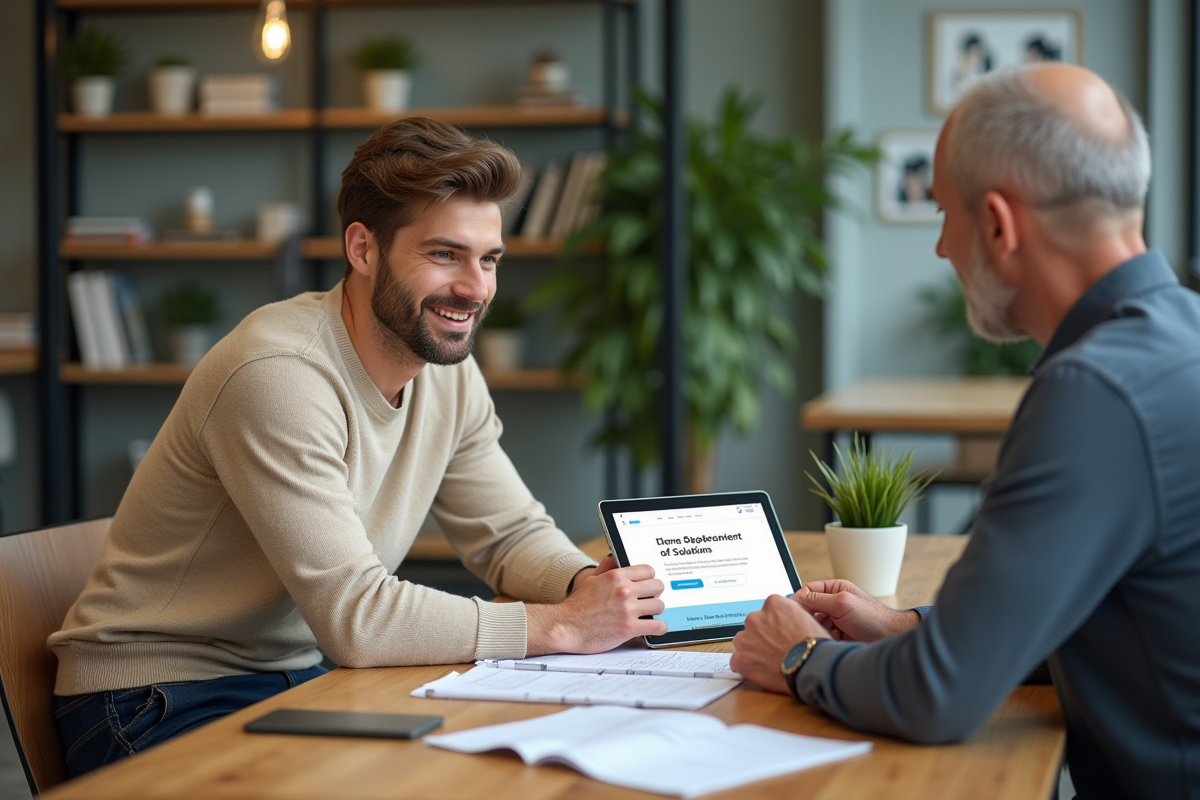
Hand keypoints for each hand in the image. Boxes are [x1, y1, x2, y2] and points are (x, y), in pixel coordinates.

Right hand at [526, 559, 666, 654]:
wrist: (565, 627)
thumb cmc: (577, 605)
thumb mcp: (590, 580)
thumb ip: (606, 567)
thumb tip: (615, 556)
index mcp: (616, 576)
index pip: (648, 570)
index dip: (649, 578)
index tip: (648, 585)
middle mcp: (624, 590)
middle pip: (657, 586)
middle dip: (655, 593)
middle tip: (650, 599)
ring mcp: (628, 610)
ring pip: (659, 605)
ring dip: (656, 610)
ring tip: (650, 614)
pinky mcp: (629, 628)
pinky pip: (657, 626)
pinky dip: (659, 628)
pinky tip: (655, 628)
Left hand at [730, 594, 827, 694]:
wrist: (811, 667)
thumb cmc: (815, 645)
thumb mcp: (808, 618)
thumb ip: (791, 615)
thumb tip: (788, 620)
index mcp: (773, 604)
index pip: (768, 609)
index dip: (775, 623)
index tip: (781, 631)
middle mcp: (755, 617)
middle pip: (754, 624)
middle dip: (762, 635)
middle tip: (776, 647)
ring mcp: (745, 638)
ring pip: (743, 641)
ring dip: (752, 649)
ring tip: (769, 660)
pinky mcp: (740, 659)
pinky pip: (738, 661)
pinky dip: (746, 666)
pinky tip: (760, 671)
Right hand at [793, 580, 919, 641]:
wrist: (889, 638)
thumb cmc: (873, 617)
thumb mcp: (842, 603)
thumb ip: (818, 599)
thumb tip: (797, 598)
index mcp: (835, 589)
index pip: (807, 590)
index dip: (798, 600)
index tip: (790, 611)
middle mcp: (833, 603)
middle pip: (808, 608)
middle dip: (806, 617)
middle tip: (803, 625)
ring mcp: (835, 619)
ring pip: (813, 623)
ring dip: (816, 629)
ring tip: (821, 634)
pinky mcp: (836, 635)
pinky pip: (821, 635)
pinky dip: (822, 638)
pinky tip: (827, 641)